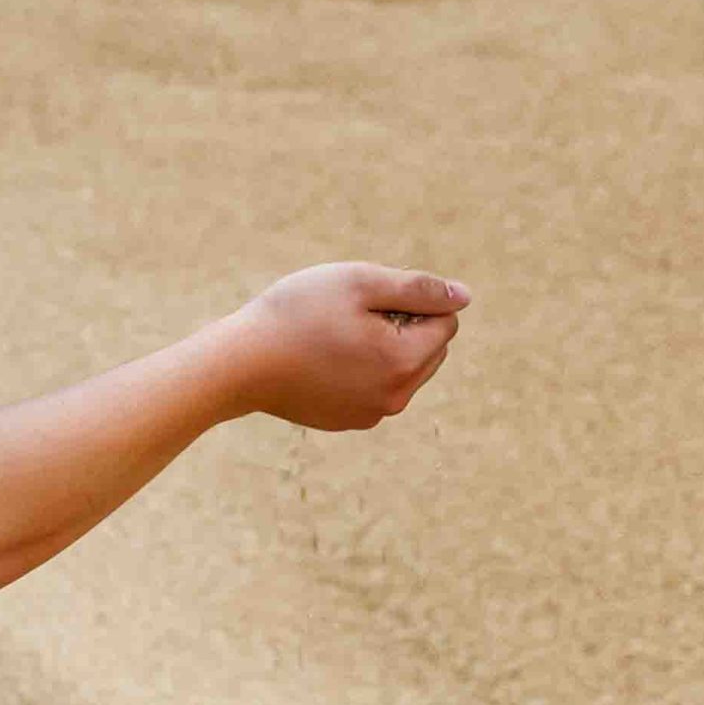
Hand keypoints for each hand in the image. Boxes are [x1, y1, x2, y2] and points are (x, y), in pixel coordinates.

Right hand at [218, 263, 468, 430]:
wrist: (239, 363)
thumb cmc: (297, 313)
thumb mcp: (361, 283)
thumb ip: (418, 288)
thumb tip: (464, 297)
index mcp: (405, 362)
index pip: (446, 322)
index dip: (411, 301)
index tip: (366, 302)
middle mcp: (396, 397)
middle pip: (430, 349)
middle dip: (405, 327)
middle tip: (352, 316)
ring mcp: (371, 415)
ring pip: (403, 369)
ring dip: (385, 347)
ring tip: (335, 337)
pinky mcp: (348, 421)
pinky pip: (375, 387)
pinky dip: (360, 369)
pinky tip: (320, 358)